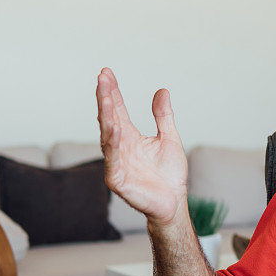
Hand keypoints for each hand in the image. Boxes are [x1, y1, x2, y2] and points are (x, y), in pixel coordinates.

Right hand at [96, 68, 187, 225]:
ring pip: (108, 137)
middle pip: (109, 119)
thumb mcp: (169, 138)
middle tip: (102, 77)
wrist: (174, 202)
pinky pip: (113, 161)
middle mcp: (119, 147)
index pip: (117, 110)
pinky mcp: (117, 180)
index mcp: (130, 137)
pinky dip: (113, 146)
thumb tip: (162, 91)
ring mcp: (116, 163)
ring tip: (104, 98)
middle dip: (105, 98)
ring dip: (106, 117)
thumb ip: (163, 116)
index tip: (106, 73)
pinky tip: (113, 129)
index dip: (112, 92)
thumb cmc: (170, 174)